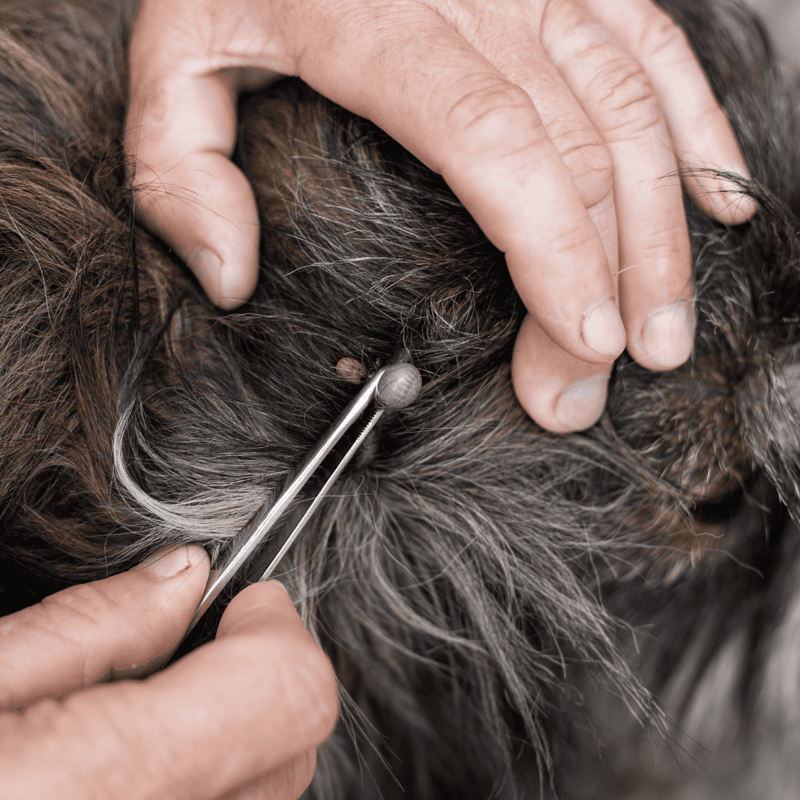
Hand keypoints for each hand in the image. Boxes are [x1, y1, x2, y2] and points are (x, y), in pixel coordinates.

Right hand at [0, 546, 337, 799]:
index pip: (288, 691)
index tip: (239, 598)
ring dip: (238, 734)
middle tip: (190, 642)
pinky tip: (127, 770)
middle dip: (260, 674)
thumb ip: (88, 627)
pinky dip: (205, 785)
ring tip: (146, 709)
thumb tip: (185, 576)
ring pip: (267, 796)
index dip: (274, 625)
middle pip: (293, 747)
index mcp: (101, 790)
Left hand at [126, 0, 755, 432]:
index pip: (495, 146)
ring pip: (633, 110)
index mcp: (378, 23)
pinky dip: (695, 127)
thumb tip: (229, 276)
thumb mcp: (176, 49)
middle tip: (603, 377)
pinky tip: (715, 201)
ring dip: (662, 231)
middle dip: (608, 278)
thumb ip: (179, 166)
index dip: (552, 249)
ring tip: (665, 331)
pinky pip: (656, 45)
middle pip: (577, 150)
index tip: (580, 339)